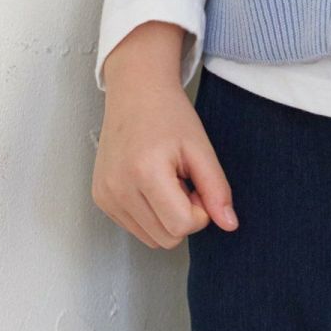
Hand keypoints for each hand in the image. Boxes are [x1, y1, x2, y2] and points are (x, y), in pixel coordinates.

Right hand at [93, 26, 237, 248]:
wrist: (136, 92)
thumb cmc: (170, 115)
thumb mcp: (201, 147)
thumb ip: (217, 189)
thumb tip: (230, 225)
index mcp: (145, 173)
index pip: (181, 226)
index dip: (200, 211)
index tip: (197, 183)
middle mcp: (118, 190)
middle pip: (166, 239)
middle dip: (183, 215)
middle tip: (183, 180)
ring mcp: (105, 196)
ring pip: (150, 238)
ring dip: (166, 216)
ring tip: (167, 180)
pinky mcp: (100, 199)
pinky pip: (134, 228)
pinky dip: (150, 214)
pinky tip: (151, 183)